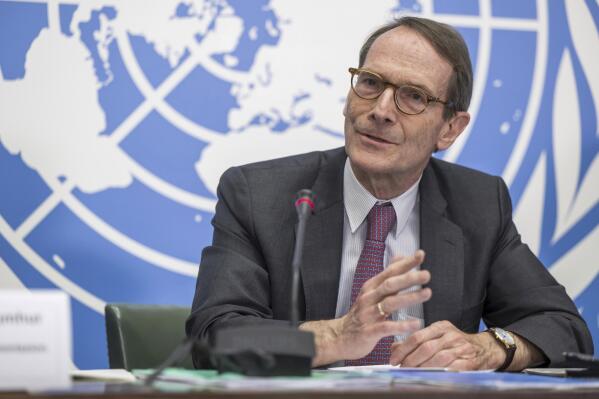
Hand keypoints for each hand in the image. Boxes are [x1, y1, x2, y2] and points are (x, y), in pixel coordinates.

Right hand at [301, 250, 431, 365]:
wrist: (339, 336)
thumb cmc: (360, 314)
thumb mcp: (371, 292)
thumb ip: (387, 276)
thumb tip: (400, 256)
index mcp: (371, 287)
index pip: (390, 272)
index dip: (405, 263)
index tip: (421, 255)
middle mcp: (369, 298)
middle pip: (390, 285)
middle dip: (409, 278)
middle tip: (426, 274)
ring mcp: (368, 314)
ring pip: (390, 303)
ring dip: (409, 297)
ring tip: (427, 293)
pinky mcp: (369, 331)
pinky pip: (386, 327)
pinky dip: (402, 325)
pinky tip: (416, 323)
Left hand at [390, 320, 504, 369]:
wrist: (485, 348)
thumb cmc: (456, 343)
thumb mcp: (437, 337)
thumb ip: (416, 341)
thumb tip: (394, 348)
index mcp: (440, 327)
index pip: (417, 336)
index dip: (403, 349)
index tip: (393, 359)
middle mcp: (450, 336)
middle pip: (426, 348)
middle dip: (410, 360)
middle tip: (401, 369)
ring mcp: (461, 348)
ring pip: (437, 359)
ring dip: (422, 368)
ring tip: (412, 374)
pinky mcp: (470, 362)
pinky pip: (452, 369)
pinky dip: (439, 374)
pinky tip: (431, 377)